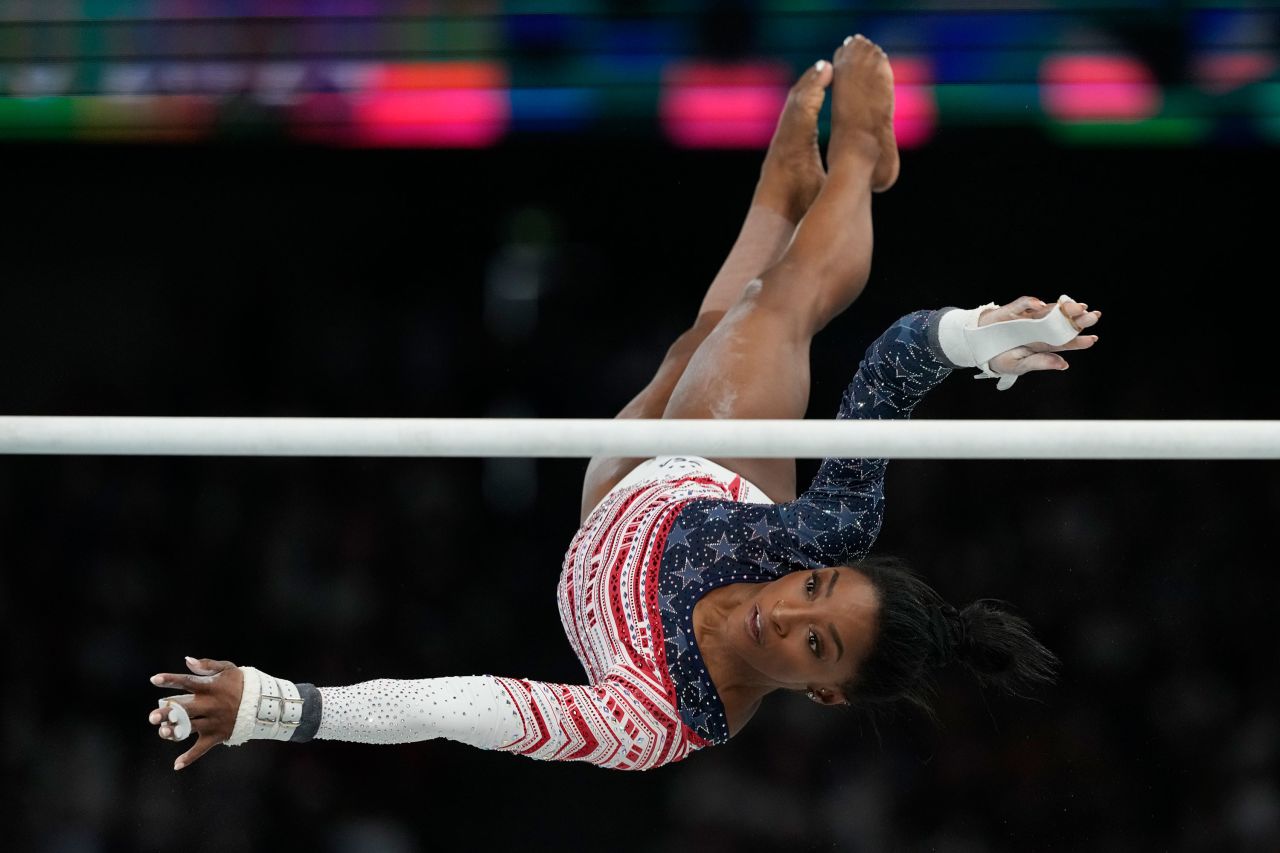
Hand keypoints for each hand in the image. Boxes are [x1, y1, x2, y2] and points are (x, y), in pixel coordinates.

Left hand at [148, 657, 242, 769]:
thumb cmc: (240, 683)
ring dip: (175, 732)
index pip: (188, 682)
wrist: (263, 703)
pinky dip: (190, 757)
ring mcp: (213, 721)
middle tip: (152, 717)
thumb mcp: (228, 669)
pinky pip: (202, 748)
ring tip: (162, 732)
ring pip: (190, 728)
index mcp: (211, 687)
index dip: (171, 680)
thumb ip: (207, 665)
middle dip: (168, 713)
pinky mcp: (216, 735)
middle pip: (185, 709)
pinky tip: (176, 765)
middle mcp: (210, 705)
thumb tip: (187, 660)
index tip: (154, 680)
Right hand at [978, 295, 1100, 374]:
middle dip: (1077, 319)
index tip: (1093, 339)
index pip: (1064, 342)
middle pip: (1061, 323)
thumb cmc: (999, 358)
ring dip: (1062, 307)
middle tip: (1093, 316)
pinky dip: (1030, 303)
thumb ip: (1041, 362)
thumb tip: (1064, 364)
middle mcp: (1038, 329)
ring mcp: (1026, 318)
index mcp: (1041, 345)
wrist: (976, 347)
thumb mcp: (1019, 365)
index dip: (1078, 341)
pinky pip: (1022, 304)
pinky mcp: (1012, 311)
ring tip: (1077, 306)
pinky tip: (1040, 304)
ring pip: (1048, 311)